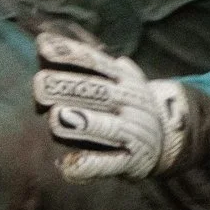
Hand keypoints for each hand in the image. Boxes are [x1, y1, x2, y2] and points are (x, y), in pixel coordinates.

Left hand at [32, 30, 189, 180]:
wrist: (169, 138)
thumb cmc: (125, 103)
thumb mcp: (114, 80)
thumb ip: (81, 66)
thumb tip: (43, 43)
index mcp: (123, 79)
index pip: (95, 62)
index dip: (70, 54)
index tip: (43, 48)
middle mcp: (130, 102)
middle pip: (98, 92)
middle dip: (69, 88)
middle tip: (40, 85)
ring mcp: (133, 132)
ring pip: (108, 127)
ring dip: (83, 122)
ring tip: (57, 118)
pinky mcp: (132, 162)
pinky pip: (109, 164)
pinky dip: (88, 166)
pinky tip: (66, 166)